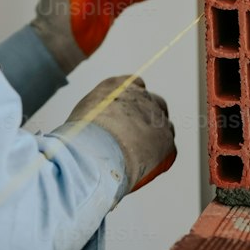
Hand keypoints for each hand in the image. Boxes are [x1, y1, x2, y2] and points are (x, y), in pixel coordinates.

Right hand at [65, 75, 176, 192]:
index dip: (134, 101)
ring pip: (163, 124)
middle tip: (138, 137)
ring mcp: (155, 115)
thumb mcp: (84, 116)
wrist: (95, 150)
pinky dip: (160, 155)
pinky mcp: (165, 138)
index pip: (135, 84)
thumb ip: (97, 115)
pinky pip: (168, 147)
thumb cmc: (81, 136)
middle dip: (149, 117)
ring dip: (156, 136)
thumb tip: (96, 129)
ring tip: (141, 154)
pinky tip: (148, 165)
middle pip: (154, 102)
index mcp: (119, 86)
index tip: (128, 114)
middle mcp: (140, 95)